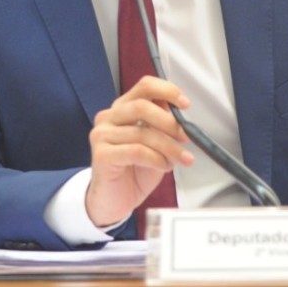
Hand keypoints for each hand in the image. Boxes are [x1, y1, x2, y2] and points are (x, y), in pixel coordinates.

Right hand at [85, 76, 193, 226]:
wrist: (114, 201)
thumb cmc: (135, 170)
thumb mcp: (155, 143)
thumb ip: (162, 125)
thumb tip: (180, 114)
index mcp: (122, 108)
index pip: (144, 86)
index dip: (167, 91)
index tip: (185, 104)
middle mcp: (108, 117)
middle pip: (142, 106)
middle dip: (170, 122)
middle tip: (187, 138)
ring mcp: (101, 135)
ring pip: (142, 132)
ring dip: (169, 147)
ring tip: (182, 159)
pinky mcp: (101, 154)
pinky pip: (136, 151)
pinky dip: (156, 158)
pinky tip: (165, 166)